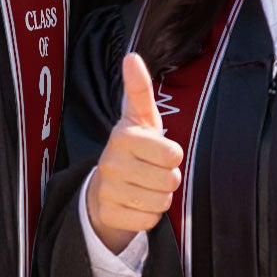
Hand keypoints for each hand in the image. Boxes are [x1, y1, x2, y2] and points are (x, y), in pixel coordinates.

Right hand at [85, 53, 182, 253]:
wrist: (104, 188)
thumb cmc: (133, 149)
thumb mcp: (139, 119)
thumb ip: (139, 89)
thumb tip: (131, 56)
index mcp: (123, 136)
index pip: (172, 154)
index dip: (172, 156)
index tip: (159, 151)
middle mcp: (111, 162)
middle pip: (170, 180)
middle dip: (168, 179)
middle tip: (152, 172)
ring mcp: (107, 190)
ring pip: (161, 202)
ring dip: (159, 197)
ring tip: (144, 187)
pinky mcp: (108, 214)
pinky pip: (149, 220)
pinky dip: (148, 215)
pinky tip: (135, 204)